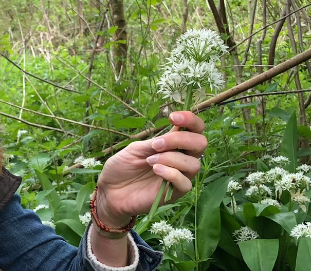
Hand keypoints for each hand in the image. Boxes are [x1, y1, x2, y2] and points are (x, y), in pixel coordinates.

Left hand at [94, 111, 206, 226]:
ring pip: (194, 164)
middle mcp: (180, 158)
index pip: (194, 129)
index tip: (173, 117)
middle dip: (181, 139)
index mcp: (173, 144)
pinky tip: (155, 170)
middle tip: (157, 145)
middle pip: (201, 144)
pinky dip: (171, 174)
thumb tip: (176, 131)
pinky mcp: (175, 193)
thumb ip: (156, 142)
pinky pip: (185, 183)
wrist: (110, 191)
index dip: (191, 120)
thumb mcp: (136, 148)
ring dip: (171, 158)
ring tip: (150, 161)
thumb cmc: (122, 167)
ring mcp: (179, 176)